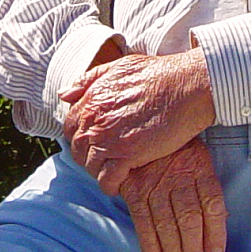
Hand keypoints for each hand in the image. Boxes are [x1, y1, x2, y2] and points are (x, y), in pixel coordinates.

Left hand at [60, 49, 215, 193]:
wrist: (186, 86)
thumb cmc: (159, 73)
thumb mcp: (119, 67)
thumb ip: (89, 80)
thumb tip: (64, 94)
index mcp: (92, 98)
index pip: (70, 125)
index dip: (79, 135)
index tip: (92, 140)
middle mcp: (96, 119)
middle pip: (78, 148)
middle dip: (87, 155)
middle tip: (103, 159)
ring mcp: (110, 138)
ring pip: (90, 166)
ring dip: (99, 171)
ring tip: (112, 171)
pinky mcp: (128, 154)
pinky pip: (108, 179)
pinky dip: (111, 185)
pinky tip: (120, 183)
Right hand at [120, 139, 227, 251]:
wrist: (144, 128)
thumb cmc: (178, 150)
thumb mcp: (198, 158)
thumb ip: (206, 188)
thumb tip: (219, 224)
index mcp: (199, 167)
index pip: (212, 203)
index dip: (216, 233)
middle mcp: (178, 176)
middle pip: (189, 217)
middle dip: (193, 248)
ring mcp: (154, 182)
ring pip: (166, 222)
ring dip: (173, 250)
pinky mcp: (135, 188)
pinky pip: (142, 219)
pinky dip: (149, 243)